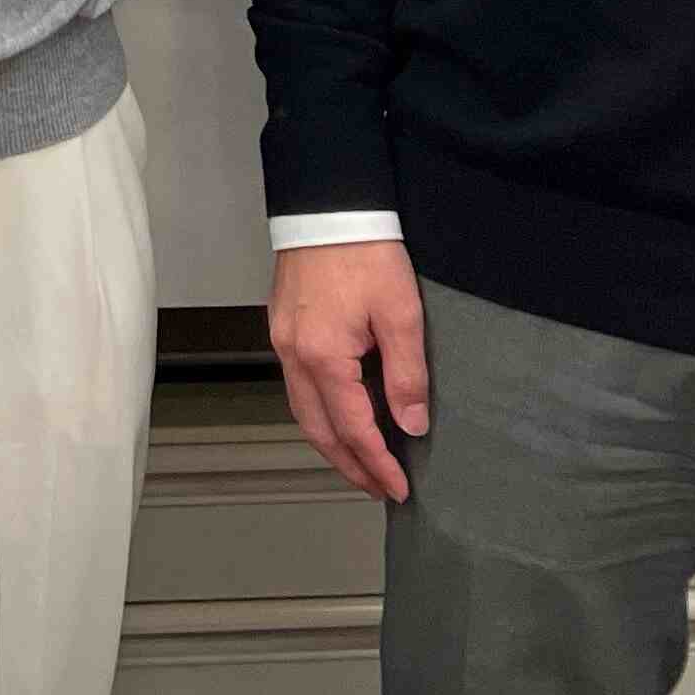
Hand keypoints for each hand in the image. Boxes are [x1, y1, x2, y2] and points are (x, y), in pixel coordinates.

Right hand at [270, 241, 430, 502]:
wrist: (328, 205)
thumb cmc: (365, 252)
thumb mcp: (401, 314)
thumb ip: (406, 375)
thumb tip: (411, 426)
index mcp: (323, 357)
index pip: (352, 428)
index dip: (378, 463)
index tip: (399, 489)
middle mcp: (294, 356)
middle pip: (318, 429)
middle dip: (348, 464)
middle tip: (377, 489)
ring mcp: (283, 341)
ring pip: (302, 410)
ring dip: (331, 442)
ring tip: (360, 462)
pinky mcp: (283, 327)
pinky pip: (297, 386)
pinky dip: (320, 413)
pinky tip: (340, 415)